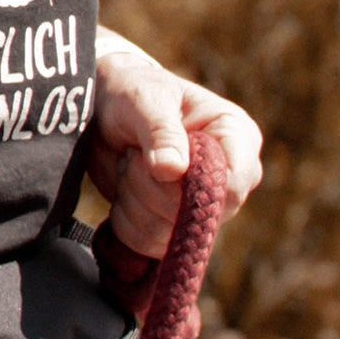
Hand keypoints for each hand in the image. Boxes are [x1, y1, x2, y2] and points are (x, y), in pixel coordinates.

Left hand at [87, 29, 263, 260]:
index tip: (155, 162)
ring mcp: (204, 206)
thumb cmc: (131, 93)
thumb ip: (161, 132)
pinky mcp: (176, 226)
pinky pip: (150, 245)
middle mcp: (230, 178)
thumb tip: (174, 171)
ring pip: (170, 233)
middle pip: (199, 214)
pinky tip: (124, 188)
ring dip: (135, 201)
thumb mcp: (144, 101)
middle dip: (152, 188)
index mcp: (237, 138)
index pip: (234, 184)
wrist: (102, 112)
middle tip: (134, 154)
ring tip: (130, 164)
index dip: (190, 184)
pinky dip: (126, 220)